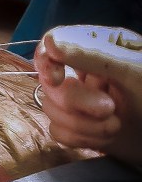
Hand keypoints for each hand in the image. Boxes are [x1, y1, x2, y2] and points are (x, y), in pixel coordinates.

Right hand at [34, 25, 141, 166]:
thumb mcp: (133, 73)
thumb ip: (92, 55)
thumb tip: (50, 41)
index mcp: (101, 46)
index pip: (55, 43)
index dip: (48, 61)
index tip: (57, 78)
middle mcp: (87, 70)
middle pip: (51, 82)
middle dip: (77, 102)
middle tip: (109, 110)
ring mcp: (81, 100)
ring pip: (52, 108)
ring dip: (83, 124)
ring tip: (115, 127)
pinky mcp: (80, 126)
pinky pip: (58, 131)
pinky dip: (81, 138)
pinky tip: (105, 139)